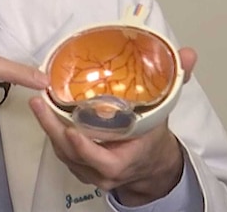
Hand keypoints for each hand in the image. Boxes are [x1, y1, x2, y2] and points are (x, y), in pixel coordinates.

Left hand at [30, 47, 197, 205]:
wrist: (151, 164)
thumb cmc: (152, 138)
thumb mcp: (165, 111)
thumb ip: (175, 82)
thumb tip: (188, 54)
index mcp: (123, 161)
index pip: (101, 160)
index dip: (85, 149)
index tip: (73, 131)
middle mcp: (103, 170)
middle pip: (72, 154)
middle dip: (53, 129)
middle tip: (40, 104)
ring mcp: (88, 170)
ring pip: (63, 153)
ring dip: (48, 128)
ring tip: (38, 103)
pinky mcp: (78, 165)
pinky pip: (62, 151)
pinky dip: (52, 133)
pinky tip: (44, 113)